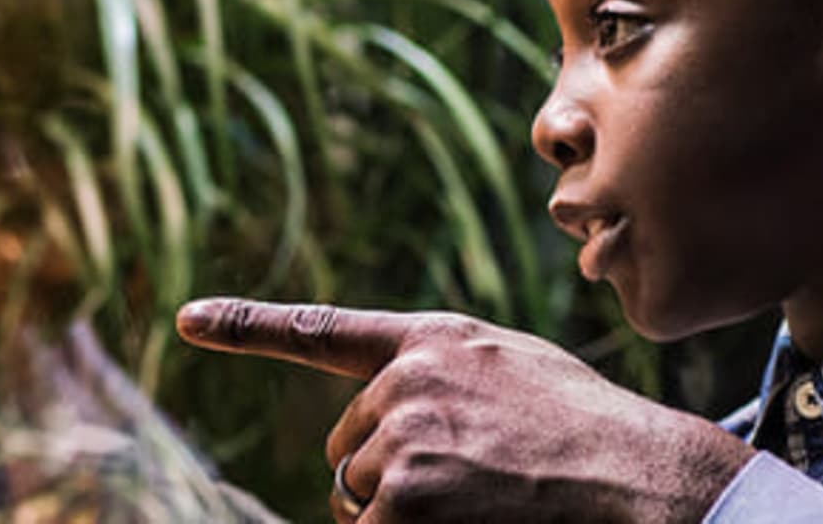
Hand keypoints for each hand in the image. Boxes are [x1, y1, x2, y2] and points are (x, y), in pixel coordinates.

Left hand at [176, 299, 752, 522]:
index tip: (187, 319)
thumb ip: (446, 377)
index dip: (246, 325)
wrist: (636, 475)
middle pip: (347, 450)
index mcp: (434, 342)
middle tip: (465, 484)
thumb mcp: (515, 373)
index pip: (322, 331)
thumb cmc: (587, 433)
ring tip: (478, 501)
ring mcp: (401, 436)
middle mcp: (407, 380)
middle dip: (384, 478)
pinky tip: (466, 520)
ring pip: (355, 498)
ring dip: (395, 515)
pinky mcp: (401, 495)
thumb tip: (386, 420)